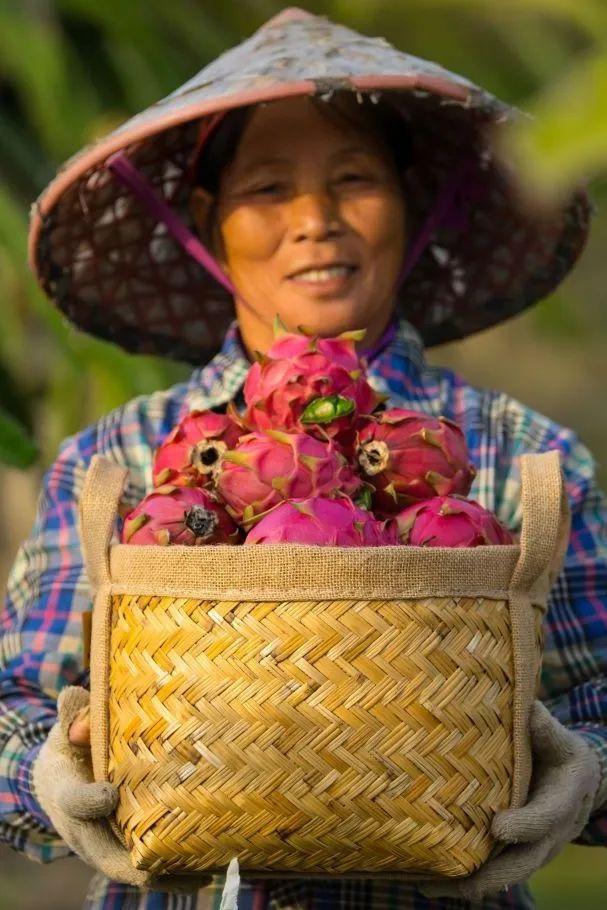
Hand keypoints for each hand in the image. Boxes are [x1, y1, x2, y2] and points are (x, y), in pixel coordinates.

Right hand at [33, 686, 211, 892]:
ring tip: (205, 872)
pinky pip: (148, 868)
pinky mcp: (125, 849)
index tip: (109, 794)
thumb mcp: (66, 728)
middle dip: (136, 862)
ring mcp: (106, 845)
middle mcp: (85, 830)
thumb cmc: (71, 747)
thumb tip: (73, 696)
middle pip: (107, 857)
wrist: (62, 780)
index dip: (90, 801)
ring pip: (132, 869)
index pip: (75, 803)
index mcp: (66, 795)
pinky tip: (208, 870)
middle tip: (165, 863)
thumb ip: (73, 715)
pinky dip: (174, 873)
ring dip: (166, 874)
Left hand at [419, 700, 601, 900]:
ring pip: (506, 875)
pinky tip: (431, 882)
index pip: (545, 817)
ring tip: (429, 886)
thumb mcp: (558, 737)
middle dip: (491, 874)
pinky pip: (494, 872)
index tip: (498, 828)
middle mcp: (552, 834)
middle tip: (460, 880)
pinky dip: (465, 880)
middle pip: (524, 862)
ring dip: (470, 885)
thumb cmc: (560, 751)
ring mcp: (535, 850)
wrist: (576, 782)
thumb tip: (526, 706)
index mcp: (563, 799)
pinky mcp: (517, 854)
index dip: (524, 825)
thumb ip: (542, 726)